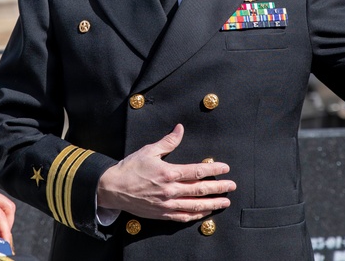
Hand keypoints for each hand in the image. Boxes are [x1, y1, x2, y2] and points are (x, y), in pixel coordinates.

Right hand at [96, 124, 236, 220]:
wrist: (113, 188)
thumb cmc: (130, 168)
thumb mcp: (148, 150)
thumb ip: (167, 141)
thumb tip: (180, 129)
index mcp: (168, 172)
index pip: (197, 171)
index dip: (214, 169)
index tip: (225, 168)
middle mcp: (170, 190)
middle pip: (200, 190)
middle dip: (219, 188)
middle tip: (232, 186)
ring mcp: (167, 204)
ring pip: (195, 205)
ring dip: (212, 203)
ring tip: (225, 202)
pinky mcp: (162, 214)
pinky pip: (184, 216)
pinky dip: (197, 215)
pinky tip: (205, 213)